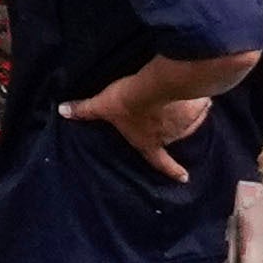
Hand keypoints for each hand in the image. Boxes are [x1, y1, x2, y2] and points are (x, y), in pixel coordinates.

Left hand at [81, 57, 224, 177]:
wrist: (155, 85)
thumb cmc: (128, 101)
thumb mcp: (103, 106)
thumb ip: (85, 110)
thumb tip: (63, 111)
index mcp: (149, 143)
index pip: (161, 162)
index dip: (172, 170)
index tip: (184, 177)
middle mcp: (170, 137)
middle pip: (172, 135)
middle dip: (171, 125)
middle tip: (166, 112)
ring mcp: (186, 124)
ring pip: (187, 118)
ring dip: (183, 109)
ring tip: (175, 95)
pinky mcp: (198, 107)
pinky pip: (199, 102)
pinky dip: (196, 97)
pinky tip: (188, 86)